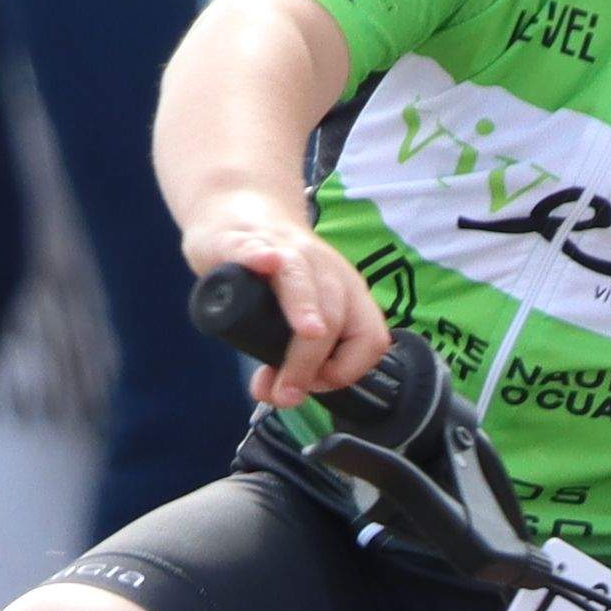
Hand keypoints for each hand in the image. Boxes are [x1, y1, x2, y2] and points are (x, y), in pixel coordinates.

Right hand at [187, 205, 387, 403]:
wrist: (240, 215)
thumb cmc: (273, 277)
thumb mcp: (290, 320)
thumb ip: (286, 359)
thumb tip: (278, 394)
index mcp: (346, 293)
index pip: (369, 339)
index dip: (346, 371)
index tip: (314, 385)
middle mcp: (325, 270)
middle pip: (335, 318)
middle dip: (312, 363)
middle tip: (284, 390)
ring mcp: (285, 251)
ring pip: (304, 281)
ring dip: (306, 310)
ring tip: (306, 335)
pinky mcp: (245, 241)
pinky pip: (256, 247)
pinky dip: (260, 257)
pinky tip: (263, 263)